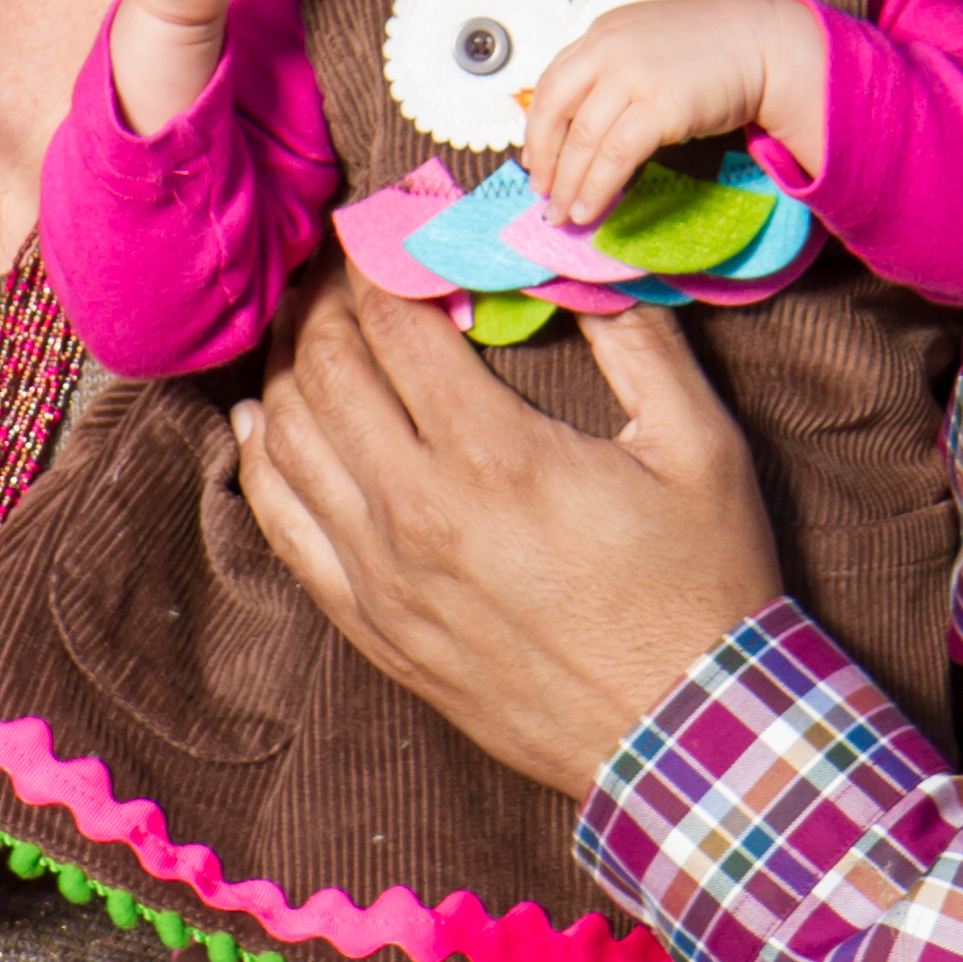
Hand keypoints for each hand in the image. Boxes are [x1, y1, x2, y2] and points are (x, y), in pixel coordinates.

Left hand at [234, 272, 782, 796]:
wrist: (683, 737)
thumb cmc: (702, 586)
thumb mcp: (699, 446)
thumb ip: (637, 337)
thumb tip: (584, 255)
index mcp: (495, 456)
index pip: (392, 325)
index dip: (374, 258)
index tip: (379, 224)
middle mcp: (417, 513)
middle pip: (324, 372)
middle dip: (321, 301)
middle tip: (335, 265)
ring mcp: (382, 578)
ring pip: (287, 443)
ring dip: (287, 369)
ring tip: (306, 328)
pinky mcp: (371, 628)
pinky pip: (282, 526)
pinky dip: (260, 462)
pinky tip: (262, 424)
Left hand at [520, 0, 825, 230]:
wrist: (765, 46)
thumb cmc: (714, 50)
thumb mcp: (648, 44)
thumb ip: (613, 69)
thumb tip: (582, 124)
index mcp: (603, 31)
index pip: (552, 83)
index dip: (538, 128)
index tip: (536, 160)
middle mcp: (610, 47)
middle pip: (556, 111)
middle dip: (544, 160)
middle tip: (543, 194)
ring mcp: (635, 74)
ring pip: (583, 139)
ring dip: (569, 184)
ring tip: (563, 214)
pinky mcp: (662, 105)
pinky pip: (616, 157)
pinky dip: (597, 188)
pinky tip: (591, 209)